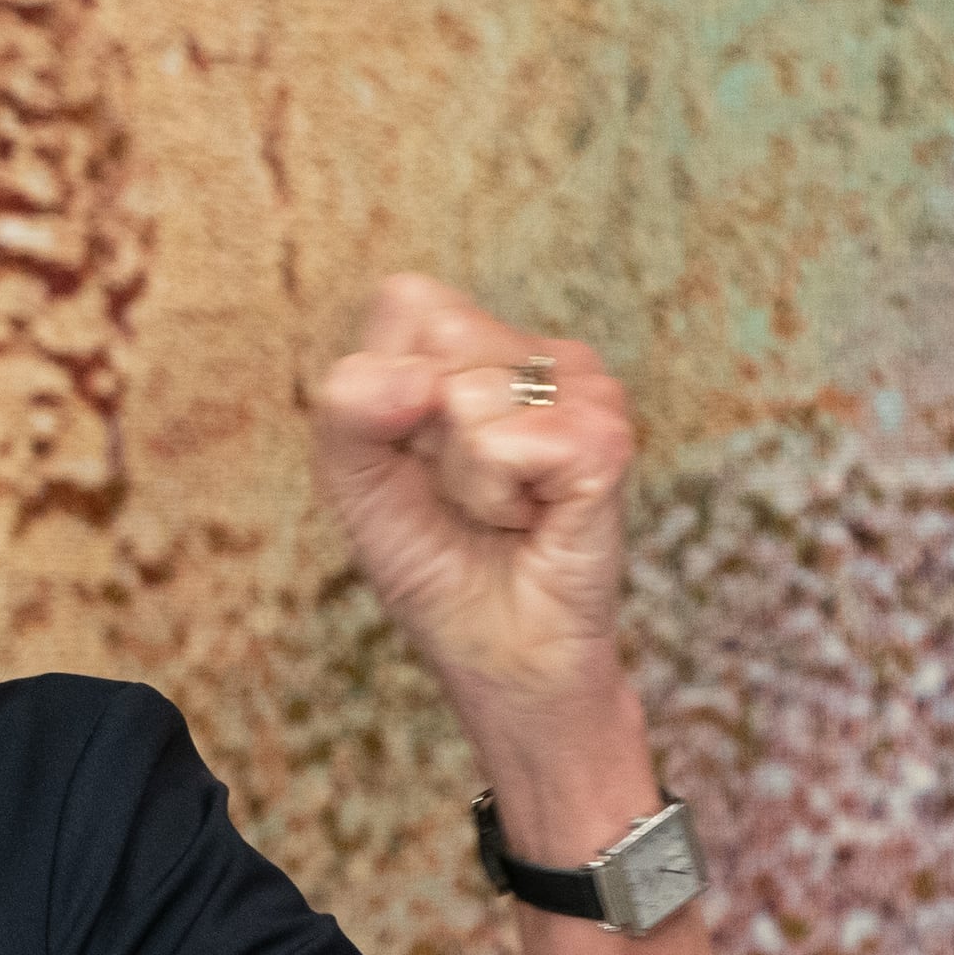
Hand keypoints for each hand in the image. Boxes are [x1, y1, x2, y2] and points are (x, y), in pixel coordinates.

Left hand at [309, 274, 640, 756]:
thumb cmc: (436, 561)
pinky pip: (507, 442)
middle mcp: (538, 355)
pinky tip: (531, 518)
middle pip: (438, 337)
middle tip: (463, 487)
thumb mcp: (355, 480)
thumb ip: (346, 409)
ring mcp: (584, 390)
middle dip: (421, 431)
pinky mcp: (607, 440)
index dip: (387, 386)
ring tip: (499, 508)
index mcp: (478, 347)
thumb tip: (417, 380)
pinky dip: (497, 496)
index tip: (414, 452)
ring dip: (461, 475)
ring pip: (467, 393)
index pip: (408, 301)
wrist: (498, 653)